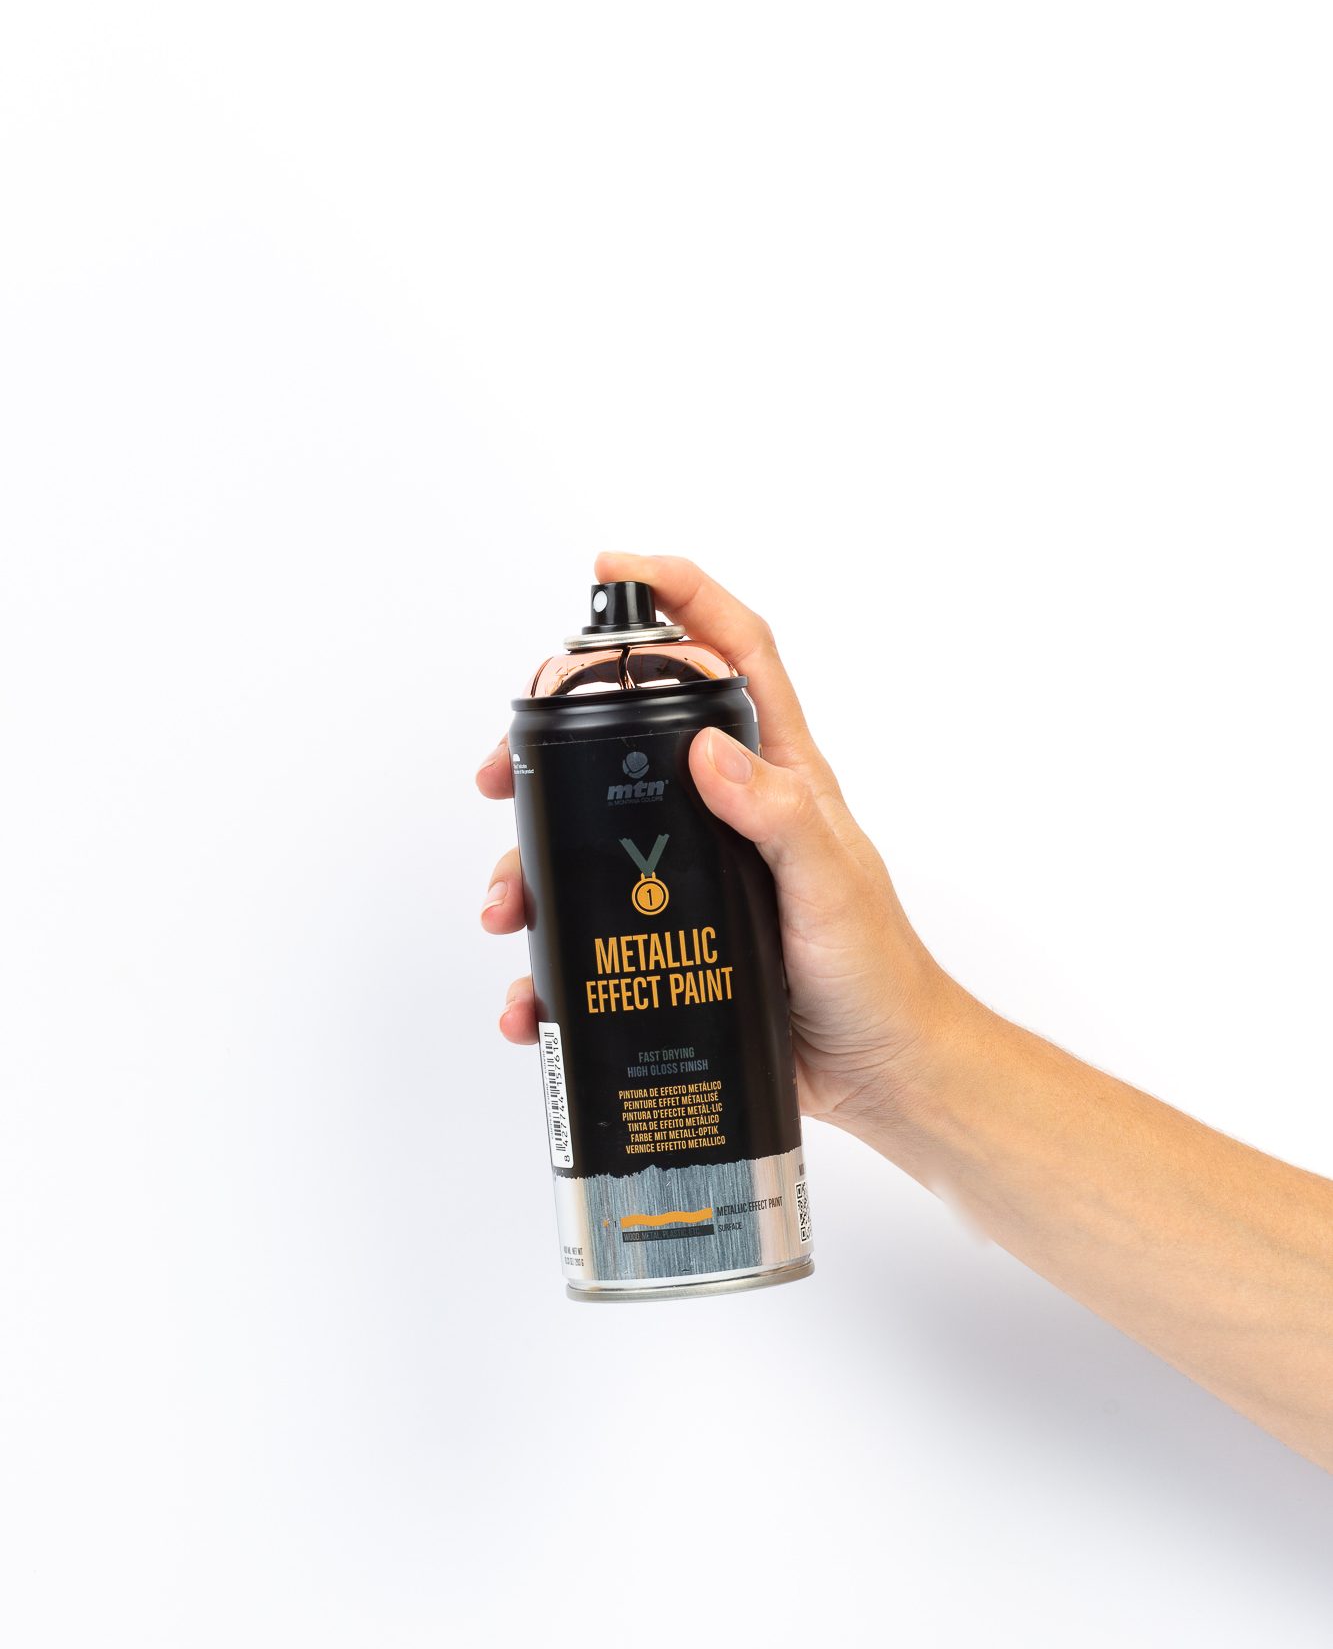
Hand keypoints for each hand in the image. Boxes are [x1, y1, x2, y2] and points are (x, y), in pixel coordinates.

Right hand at [476, 553, 952, 1135]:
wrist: (880, 1076)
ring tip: (506, 908)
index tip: (615, 572)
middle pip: (627, 742)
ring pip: (590, 844)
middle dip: (553, 746)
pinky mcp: (668, 944)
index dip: (681, 597)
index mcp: (776, 775)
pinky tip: (530, 996)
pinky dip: (549, 966)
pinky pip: (591, 942)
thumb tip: (707, 750)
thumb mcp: (832, 887)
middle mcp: (726, 813)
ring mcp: (690, 877)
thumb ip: (779, 816)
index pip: (731, 654)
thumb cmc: (876, 974)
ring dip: (532, 869)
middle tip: (502, 774)